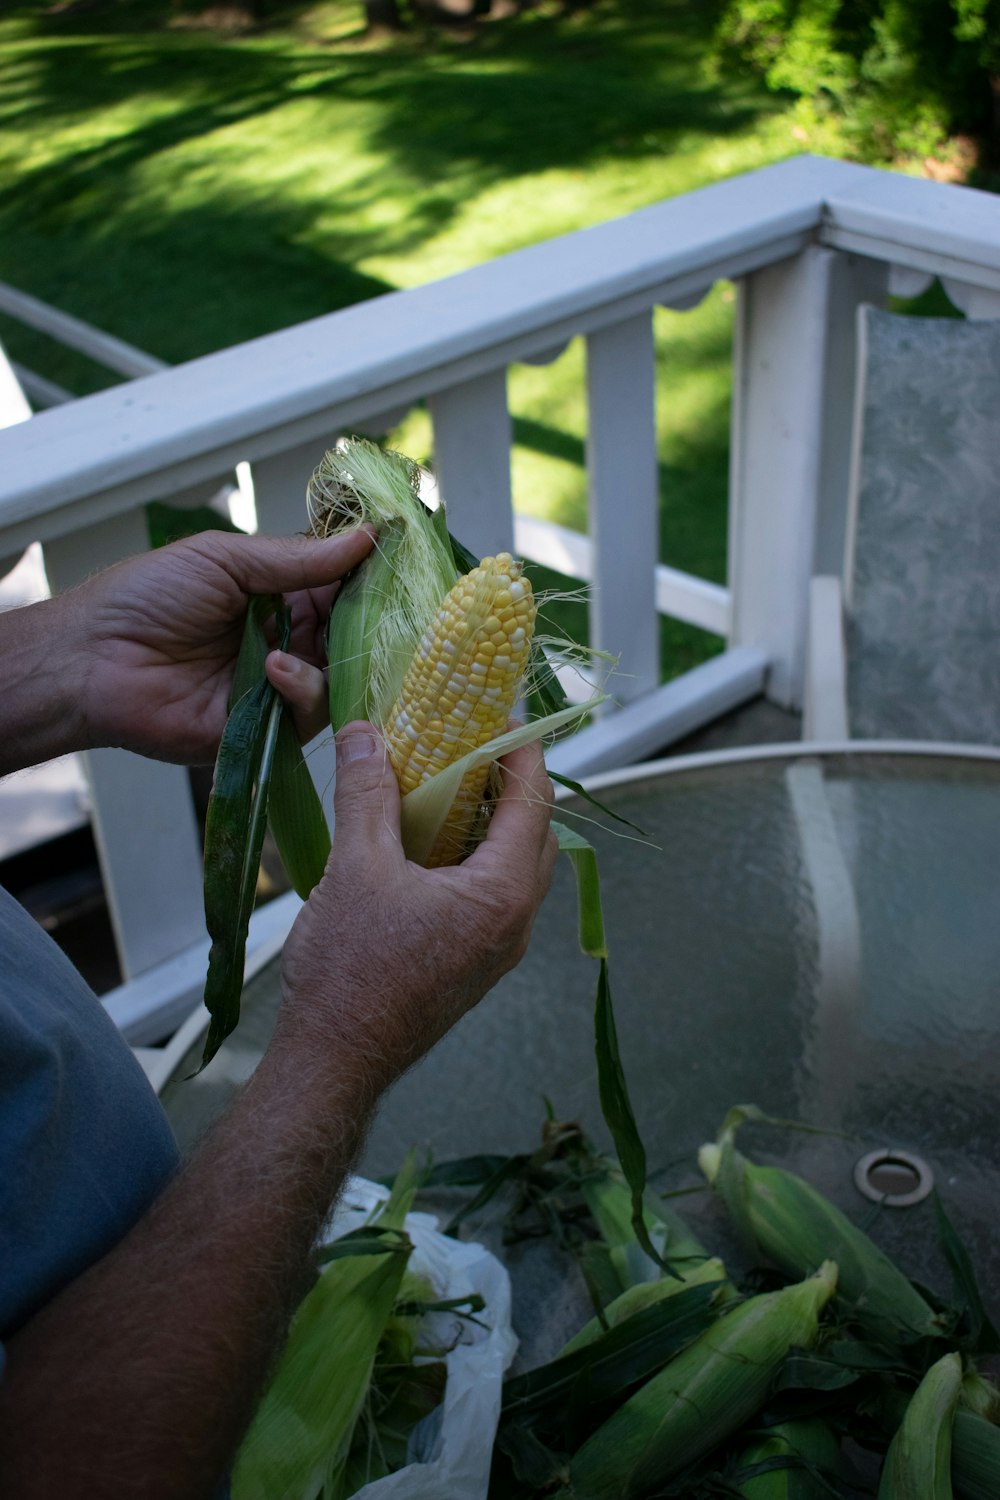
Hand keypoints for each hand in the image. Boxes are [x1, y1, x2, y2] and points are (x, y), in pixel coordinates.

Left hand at [63, 529, 374, 763]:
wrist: (91, 660)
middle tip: (386, 610)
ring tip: (304, 641)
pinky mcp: (266, 728)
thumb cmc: (145, 598)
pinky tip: (274, 670)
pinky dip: (302, 690)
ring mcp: (278, 687)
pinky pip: (310, 716)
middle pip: (352, 635)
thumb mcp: (223, 559)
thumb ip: (297, 558)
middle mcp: (286, 641)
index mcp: (278, 596)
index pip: (343, 587)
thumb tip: (367, 536)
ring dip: (334, 657)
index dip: (372, 576)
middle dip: (369, 623)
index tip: (404, 561)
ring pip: (341, 677)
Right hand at [278, 723, 557, 1094]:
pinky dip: (472, 856)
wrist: (333, 1062)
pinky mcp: (473, 964)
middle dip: (508, 782)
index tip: (502, 712)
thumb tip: (365, 734)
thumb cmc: (350, 973)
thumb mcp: (355, 868)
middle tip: (470, 742)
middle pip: (534, 832)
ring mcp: (497, 949)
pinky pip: (490, 894)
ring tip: (447, 782)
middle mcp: (515, 923)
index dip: (521, 749)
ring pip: (514, 866)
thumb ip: (366, 794)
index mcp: (504, 895)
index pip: (535, 801)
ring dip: (489, 821)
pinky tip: (427, 840)